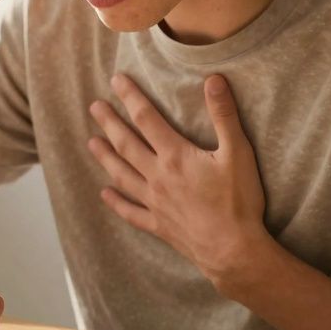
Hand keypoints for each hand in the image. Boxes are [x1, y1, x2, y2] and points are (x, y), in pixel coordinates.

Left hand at [86, 73, 272, 289]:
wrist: (233, 250)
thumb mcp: (238, 152)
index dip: (130, 97)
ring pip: (122, 175)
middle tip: (94, 107)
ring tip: (92, 143)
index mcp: (175, 156)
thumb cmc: (238, 201)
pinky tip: (104, 194)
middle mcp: (158, 177)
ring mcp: (155, 202)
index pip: (146, 118)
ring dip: (105, 158)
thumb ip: (224, 115)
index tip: (116, 81)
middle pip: (126, 144)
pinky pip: (131, 211)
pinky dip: (116, 202)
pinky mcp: (158, 224)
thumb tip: (214, 80)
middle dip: (109, 123)